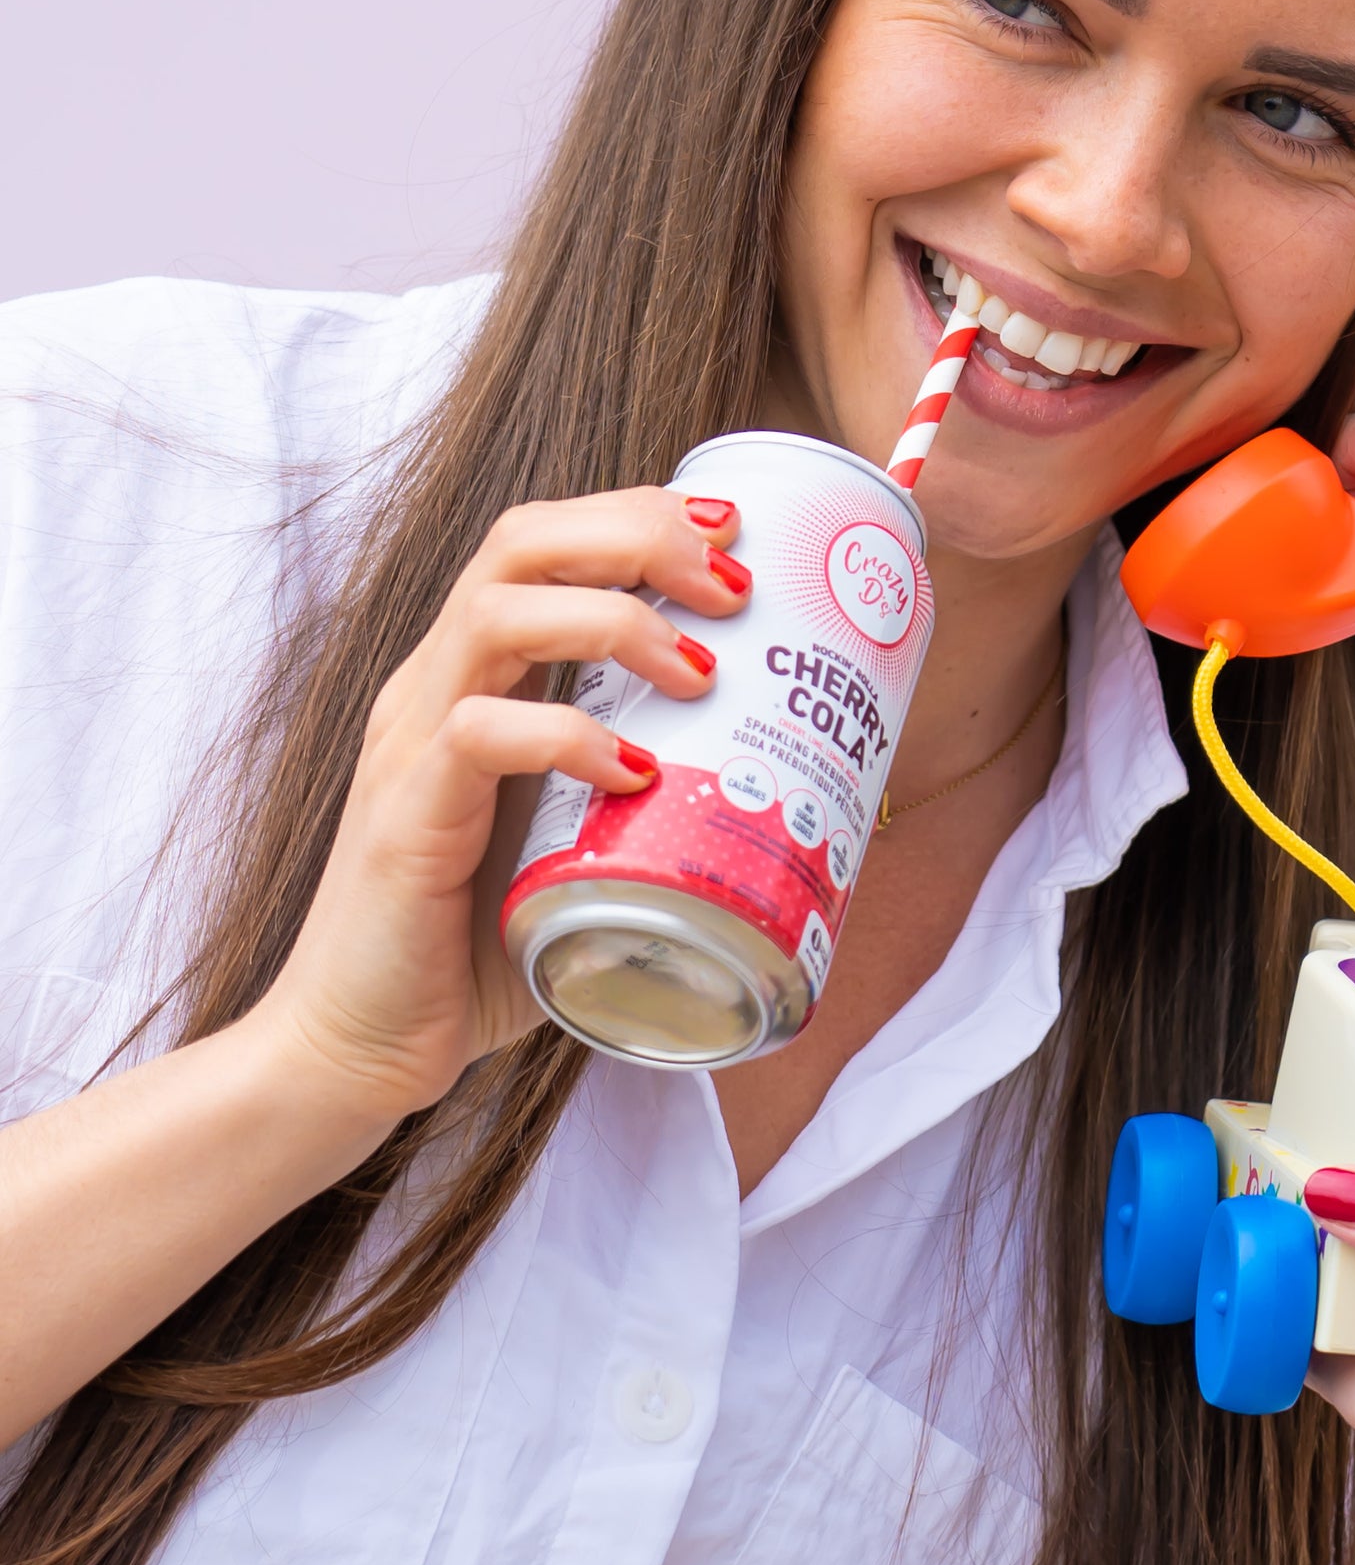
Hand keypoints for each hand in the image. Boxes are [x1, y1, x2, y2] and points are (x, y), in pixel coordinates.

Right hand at [254, 487, 751, 1127]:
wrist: (362, 1050)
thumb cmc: (479, 944)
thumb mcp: (575, 838)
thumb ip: (645, 795)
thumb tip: (782, 790)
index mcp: (472, 673)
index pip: (543, 539)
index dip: (637, 514)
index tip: (734, 533)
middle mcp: (434, 685)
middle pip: (522, 539)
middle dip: (638, 536)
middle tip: (732, 586)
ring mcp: (410, 744)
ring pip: (497, 611)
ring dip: (615, 622)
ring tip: (698, 674)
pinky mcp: (406, 817)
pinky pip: (479, 733)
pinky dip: (568, 736)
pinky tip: (634, 775)